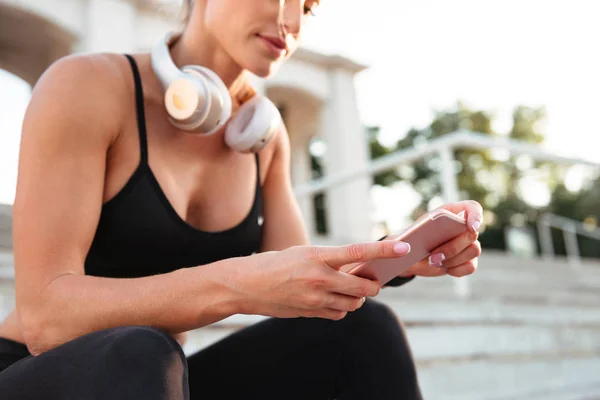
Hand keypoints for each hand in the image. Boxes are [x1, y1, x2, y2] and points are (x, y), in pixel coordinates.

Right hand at [228, 239, 411, 319]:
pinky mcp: (310, 312)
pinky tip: (333, 300)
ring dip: (357, 298)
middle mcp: (319, 278)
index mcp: (318, 256)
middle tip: (372, 280)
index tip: (403, 247)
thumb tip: (356, 271)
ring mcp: (315, 299)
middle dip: (373, 286)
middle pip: (364, 288)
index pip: (359, 252)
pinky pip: (338, 314)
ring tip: (348, 289)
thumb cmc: (275, 264)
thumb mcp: (304, 254)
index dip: (384, 250)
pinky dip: (342, 308)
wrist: (246, 285)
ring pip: (353, 304)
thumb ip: (330, 262)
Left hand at [402, 200, 482, 277]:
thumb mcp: (406, 236)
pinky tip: (444, 268)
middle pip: (472, 234)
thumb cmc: (409, 240)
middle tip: (433, 257)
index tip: (471, 228)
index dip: (476, 216)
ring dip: (453, 259)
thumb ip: (406, 237)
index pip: (472, 208)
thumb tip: (407, 248)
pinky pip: (471, 266)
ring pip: (474, 250)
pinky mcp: (467, 260)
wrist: (410, 255)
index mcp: (450, 212)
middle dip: (453, 247)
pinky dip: (456, 270)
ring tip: (433, 262)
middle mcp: (462, 226)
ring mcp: (467, 244)